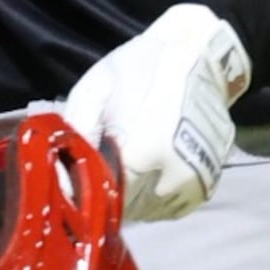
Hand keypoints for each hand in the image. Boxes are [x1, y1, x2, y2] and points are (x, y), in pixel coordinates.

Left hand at [61, 3, 251, 222]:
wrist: (199, 57)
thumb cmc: (139, 69)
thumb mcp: (96, 90)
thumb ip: (77, 133)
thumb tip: (60, 179)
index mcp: (145, 152)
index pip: (106, 197)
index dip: (88, 189)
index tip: (79, 175)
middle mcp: (176, 176)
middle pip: (128, 208)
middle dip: (108, 194)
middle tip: (100, 165)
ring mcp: (197, 184)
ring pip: (150, 212)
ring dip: (132, 198)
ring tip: (124, 164)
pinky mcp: (209, 186)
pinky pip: (171, 208)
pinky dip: (154, 198)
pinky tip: (146, 171)